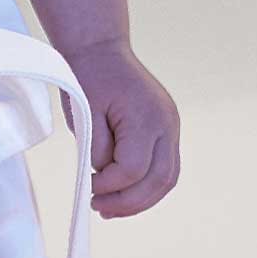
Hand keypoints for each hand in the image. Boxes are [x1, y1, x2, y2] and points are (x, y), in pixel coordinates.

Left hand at [64, 39, 179, 218]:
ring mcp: (171, 127)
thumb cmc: (89, 78)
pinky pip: (165, 167)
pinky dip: (147, 186)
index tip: (88, 186)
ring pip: (167, 178)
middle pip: (158, 180)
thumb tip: (105, 177)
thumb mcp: (85, 113)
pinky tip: (124, 193)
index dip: (110, 185)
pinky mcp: (167, 130)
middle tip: (100, 208)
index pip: (133, 169)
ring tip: (111, 208)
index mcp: (146, 117)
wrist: (101, 50)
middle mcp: (166, 124)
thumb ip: (98, 148)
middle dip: (128, 202)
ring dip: (141, 200)